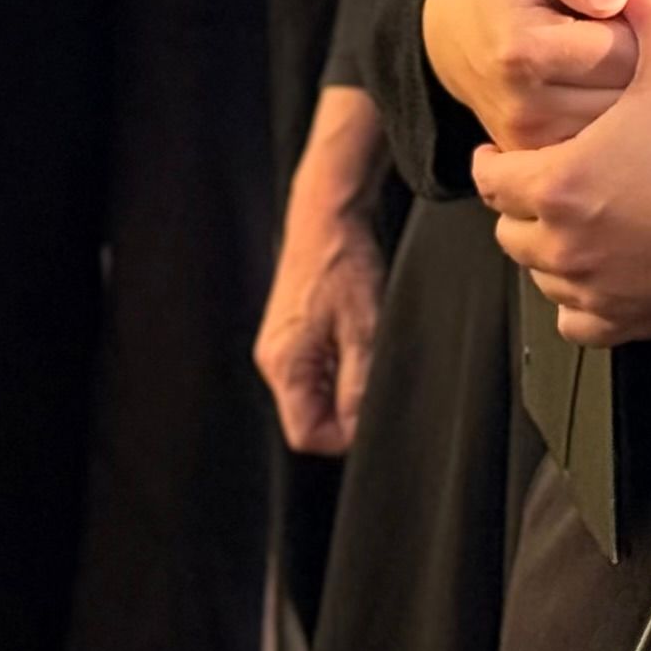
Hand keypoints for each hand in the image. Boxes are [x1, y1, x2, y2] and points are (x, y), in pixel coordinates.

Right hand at [255, 88, 390, 453]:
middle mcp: (273, 360)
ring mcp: (280, 346)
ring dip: (344, 385)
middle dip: (345, 409)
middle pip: (309, 417)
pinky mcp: (290, 334)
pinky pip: (314, 371)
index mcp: (284, 365)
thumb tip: (360, 432)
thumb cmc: (344, 265)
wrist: (327, 215)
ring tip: (367, 347)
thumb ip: (359, 386)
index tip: (376, 409)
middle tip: (377, 374)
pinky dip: (339, 365)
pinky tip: (358, 337)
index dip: (345, 435)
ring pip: (314, 395)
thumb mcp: (363, 329)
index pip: (307, 435)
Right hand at [422, 0, 639, 151]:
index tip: (617, 7)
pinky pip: (607, 148)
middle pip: (630, 92)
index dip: (637, 21)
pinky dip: (613, 123)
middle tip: (610, 35)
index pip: (625, 47)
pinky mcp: (539, 166)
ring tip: (599, 63)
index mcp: (523, 50)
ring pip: (626, 125)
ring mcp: (532, 146)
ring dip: (629, 94)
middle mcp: (526, 109)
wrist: (453, 38)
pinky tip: (592, 92)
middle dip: (640, 61)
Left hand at [474, 0, 650, 348]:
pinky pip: (576, 318)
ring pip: (540, 273)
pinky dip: (582, 297)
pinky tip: (604, 266)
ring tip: (581, 215)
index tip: (514, 146)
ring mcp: (595, 289)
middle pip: (509, 227)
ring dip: (549, 247)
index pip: (489, 176)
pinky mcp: (628, 320)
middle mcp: (564, 244)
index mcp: (559, 179)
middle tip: (553, 174)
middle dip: (522, 200)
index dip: (498, 156)